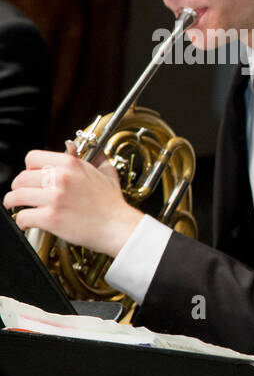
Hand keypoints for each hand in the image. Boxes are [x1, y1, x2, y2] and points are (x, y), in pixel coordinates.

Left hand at [3, 148, 142, 255]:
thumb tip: (85, 149)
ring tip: (18, 207)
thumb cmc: (112, 203)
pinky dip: (22, 221)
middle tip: (22, 194)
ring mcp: (54, 198)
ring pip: (16, 196)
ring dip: (13, 203)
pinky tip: (28, 222)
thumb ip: (95, 158)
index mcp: (70, 164)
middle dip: (18, 187)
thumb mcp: (107, 173)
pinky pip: (23, 217)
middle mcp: (60, 178)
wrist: (118, 227)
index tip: (32, 177)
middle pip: (20, 178)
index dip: (29, 168)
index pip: (32, 158)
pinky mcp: (50, 218)